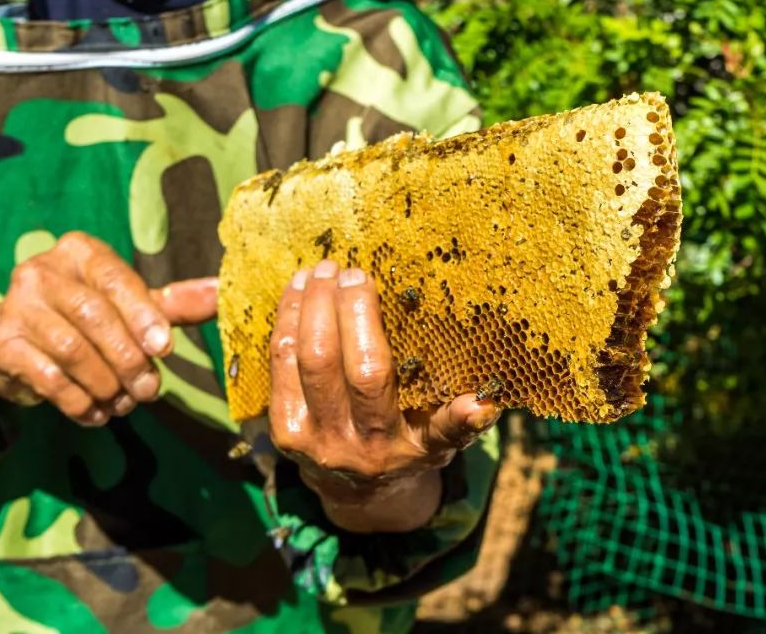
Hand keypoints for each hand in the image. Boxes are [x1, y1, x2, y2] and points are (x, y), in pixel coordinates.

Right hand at [0, 231, 216, 424]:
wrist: (19, 344)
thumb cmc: (89, 319)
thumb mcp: (132, 305)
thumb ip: (175, 302)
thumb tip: (223, 290)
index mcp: (80, 252)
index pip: (115, 280)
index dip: (142, 316)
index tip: (165, 348)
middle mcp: (42, 272)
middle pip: (93, 316)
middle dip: (128, 359)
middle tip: (150, 390)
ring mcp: (17, 307)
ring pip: (71, 350)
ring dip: (106, 383)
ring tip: (125, 402)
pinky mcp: (3, 345)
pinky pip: (45, 377)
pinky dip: (78, 400)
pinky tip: (97, 412)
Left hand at [267, 260, 500, 533]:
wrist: (359, 496)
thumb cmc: (408, 452)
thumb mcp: (438, 446)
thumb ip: (458, 425)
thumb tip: (486, 404)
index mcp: (388, 442)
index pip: (377, 382)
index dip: (370, 331)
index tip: (371, 282)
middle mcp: (343, 441)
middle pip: (328, 362)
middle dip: (336, 307)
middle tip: (348, 269)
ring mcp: (306, 436)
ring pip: (298, 359)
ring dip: (305, 307)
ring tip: (319, 270)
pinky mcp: (280, 427)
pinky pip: (278, 364)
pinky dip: (286, 322)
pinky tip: (297, 292)